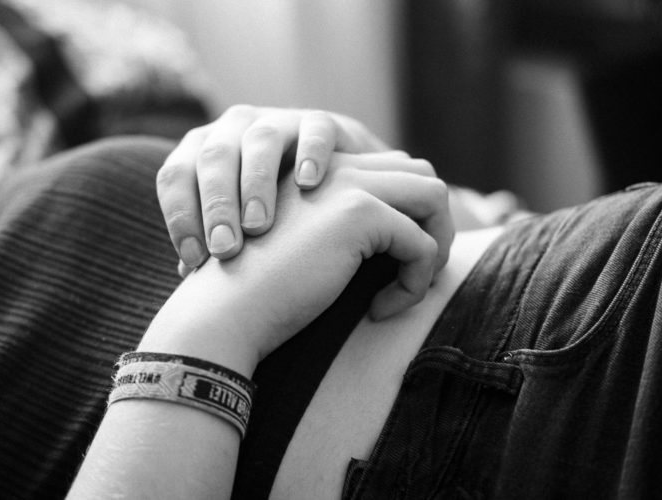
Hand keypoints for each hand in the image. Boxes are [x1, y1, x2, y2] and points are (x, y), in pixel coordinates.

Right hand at [147, 151, 453, 363]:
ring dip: (436, 246)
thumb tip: (400, 250)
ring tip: (409, 286)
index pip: (394, 171)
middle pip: (422, 175)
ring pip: (435, 196)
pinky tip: (379, 310)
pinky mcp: (358, 213)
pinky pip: (422, 245)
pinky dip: (415, 283)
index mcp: (322, 173)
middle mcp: (338, 168)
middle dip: (434, 225)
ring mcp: (349, 185)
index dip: (409, 216)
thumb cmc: (259, 293)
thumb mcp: (308, 251)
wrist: (225, 309)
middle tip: (414, 274)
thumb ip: (343, 235)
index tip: (392, 267)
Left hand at [156, 105, 389, 274]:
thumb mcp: (238, 218)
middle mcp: (235, 128)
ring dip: (255, 183)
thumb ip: (214, 238)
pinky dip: (311, 153)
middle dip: (217, 205)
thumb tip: (188, 273)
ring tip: (258, 225)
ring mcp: (278, 121)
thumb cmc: (273, 204)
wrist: (333, 175)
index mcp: (203, 150)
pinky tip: (308, 184)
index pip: (177, 175)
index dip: (180, 216)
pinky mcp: (322, 122)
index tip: (195, 260)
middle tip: (225, 248)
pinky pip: (315, 130)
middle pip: (215, 156)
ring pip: (260, 140)